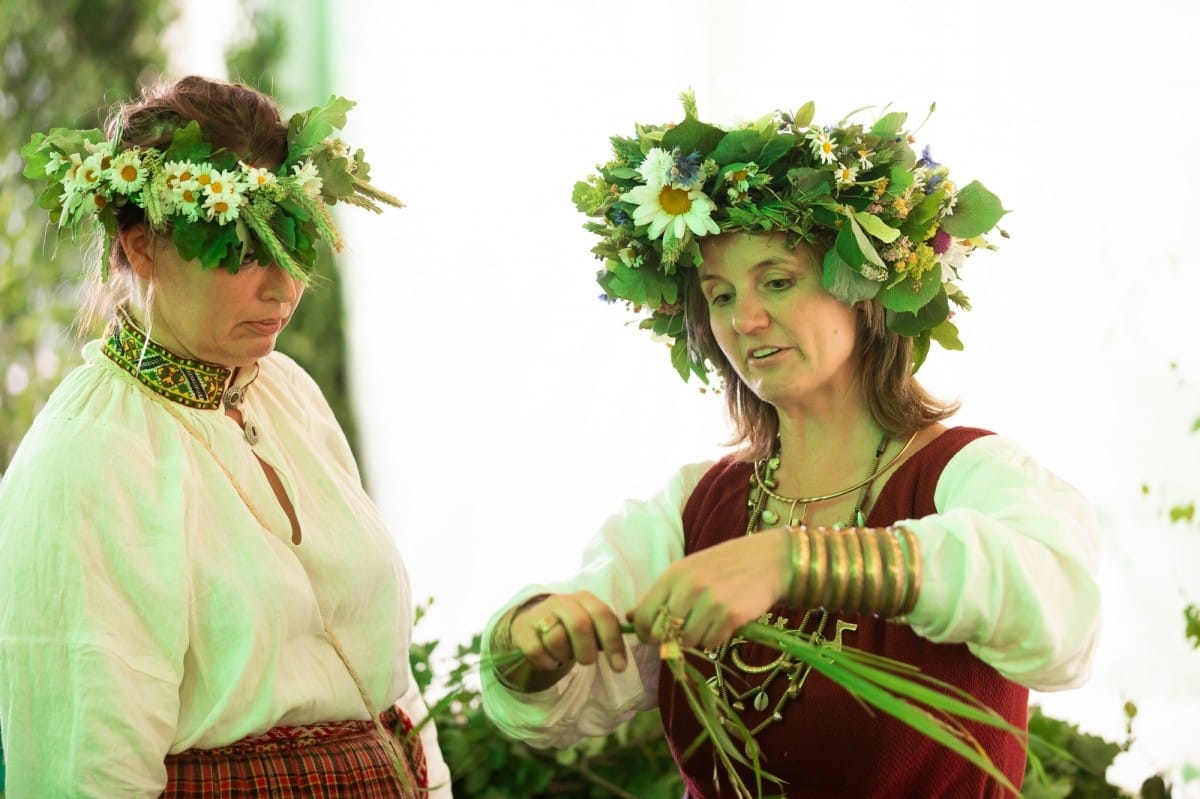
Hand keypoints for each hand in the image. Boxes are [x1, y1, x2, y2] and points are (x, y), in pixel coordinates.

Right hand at [510, 591, 627, 673]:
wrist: (532, 625)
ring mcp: (540, 614)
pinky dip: (547, 662)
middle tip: (586, 661)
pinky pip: (537, 651)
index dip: (613, 642)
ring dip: (564, 656)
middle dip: (587, 651)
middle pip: (579, 625)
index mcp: (585, 598)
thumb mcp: (591, 626)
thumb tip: (621, 658)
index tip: (619, 668)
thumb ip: (607, 635)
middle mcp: (562, 601)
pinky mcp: (523, 631)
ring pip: (556, 639)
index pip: (603, 615)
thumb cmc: (570, 628)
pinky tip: (550, 660)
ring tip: (564, 655)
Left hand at [629, 527, 790, 650]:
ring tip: (707, 623)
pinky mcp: (731, 616)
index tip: (652, 637)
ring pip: (687, 641)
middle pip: (664, 633)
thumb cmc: (725, 565)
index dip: (644, 633)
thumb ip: (661, 594)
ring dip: (695, 639)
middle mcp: (689, 587)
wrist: (769, 560)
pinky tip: (723, 623)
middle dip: (670, 638)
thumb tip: (630, 617)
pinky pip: (711, 643)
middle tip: (684, 632)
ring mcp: (710, 602)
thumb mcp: (688, 571)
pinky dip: (714, 639)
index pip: (643, 615)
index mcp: (674, 574)